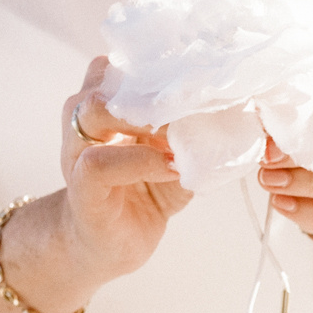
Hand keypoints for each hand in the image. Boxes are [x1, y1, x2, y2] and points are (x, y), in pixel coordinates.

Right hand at [58, 57, 189, 278]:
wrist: (109, 246)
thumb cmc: (143, 195)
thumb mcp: (173, 157)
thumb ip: (191, 134)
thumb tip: (235, 113)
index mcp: (107, 107)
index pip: (122, 67)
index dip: (158, 69)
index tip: (198, 80)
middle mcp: (86, 123)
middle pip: (106, 79)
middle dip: (152, 89)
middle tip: (191, 106)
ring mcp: (78, 152)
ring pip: (94, 110)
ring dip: (143, 120)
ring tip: (178, 139)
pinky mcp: (81, 187)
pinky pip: (99, 163)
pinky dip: (141, 162)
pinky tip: (172, 169)